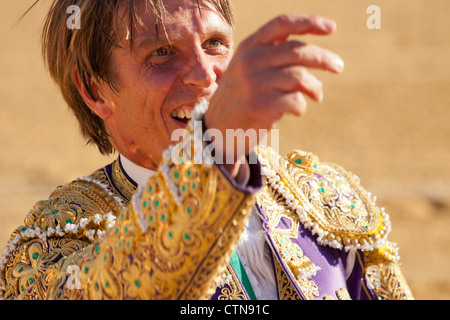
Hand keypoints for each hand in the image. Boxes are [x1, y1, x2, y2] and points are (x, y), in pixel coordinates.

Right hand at [204, 14, 343, 174]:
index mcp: (249, 47)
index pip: (282, 24)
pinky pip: (296, 101)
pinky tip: (297, 110)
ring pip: (300, 77)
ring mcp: (254, 84)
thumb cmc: (241, 97)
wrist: (218, 130)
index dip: (309, 22)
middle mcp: (250, 61)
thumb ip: (271, 53)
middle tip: (339, 67)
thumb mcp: (247, 68)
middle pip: (298, 51)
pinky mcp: (260, 106)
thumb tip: (309, 44)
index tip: (332, 27)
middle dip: (324, 58)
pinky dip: (301, 106)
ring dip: (315, 88)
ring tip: (316, 96)